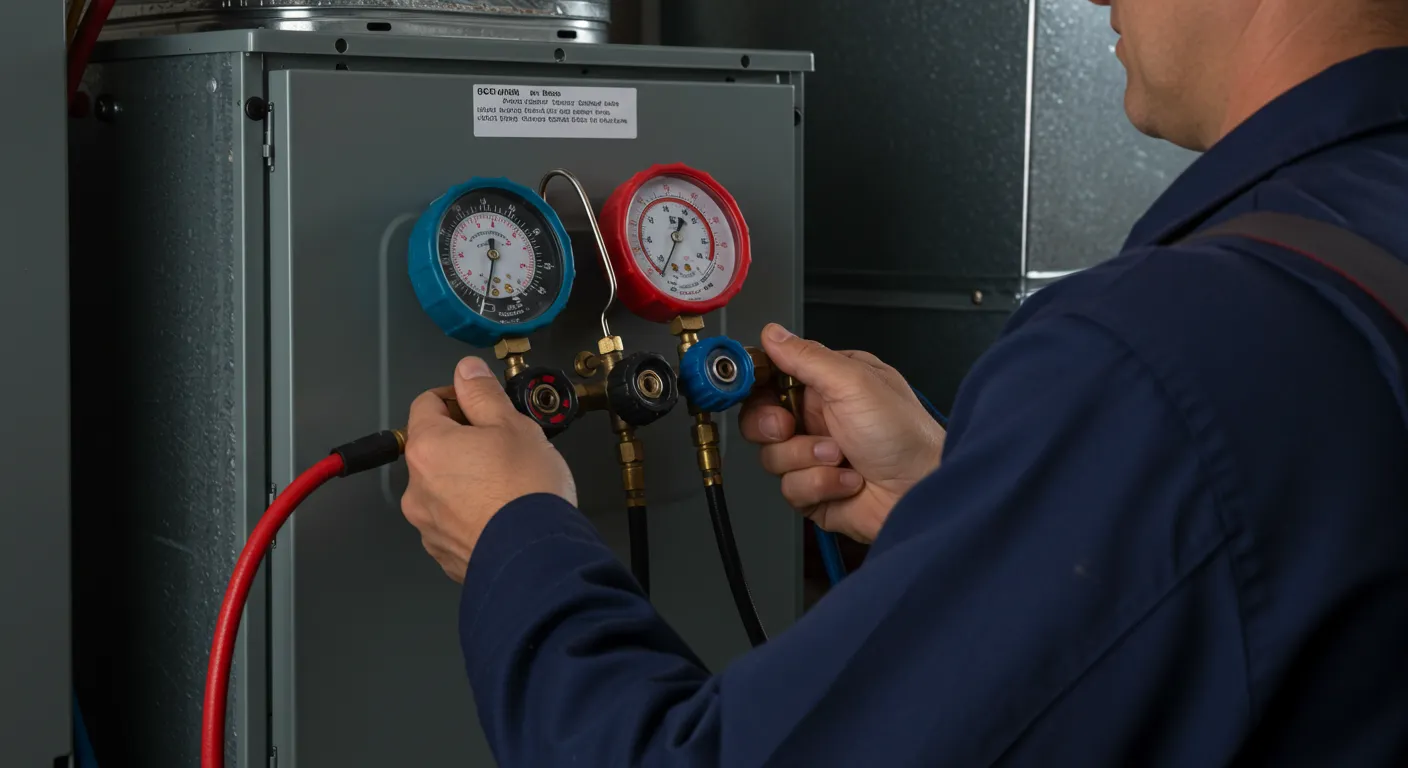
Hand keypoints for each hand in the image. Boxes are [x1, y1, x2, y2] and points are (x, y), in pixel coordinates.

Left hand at [401, 356, 577, 581]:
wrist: (537, 558)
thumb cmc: (526, 490)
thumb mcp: (513, 425)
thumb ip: (483, 393)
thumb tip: (467, 370)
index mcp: (428, 447)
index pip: (427, 403)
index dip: (457, 397)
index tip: (482, 404)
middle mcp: (417, 487)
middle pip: (434, 448)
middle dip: (464, 442)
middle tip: (503, 446)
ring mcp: (428, 525)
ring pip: (443, 487)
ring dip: (466, 480)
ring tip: (507, 485)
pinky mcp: (444, 553)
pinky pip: (453, 522)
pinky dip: (471, 514)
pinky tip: (502, 514)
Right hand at [739, 325, 944, 543]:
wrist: (923, 491)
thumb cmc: (905, 434)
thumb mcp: (854, 383)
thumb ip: (807, 357)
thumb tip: (772, 333)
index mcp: (827, 386)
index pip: (772, 378)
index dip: (756, 385)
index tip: (752, 389)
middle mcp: (818, 419)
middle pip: (760, 420)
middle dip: (772, 427)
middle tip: (789, 427)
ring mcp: (815, 458)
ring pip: (773, 458)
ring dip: (808, 459)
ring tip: (842, 456)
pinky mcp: (815, 492)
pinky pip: (791, 489)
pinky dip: (821, 485)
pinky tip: (849, 480)